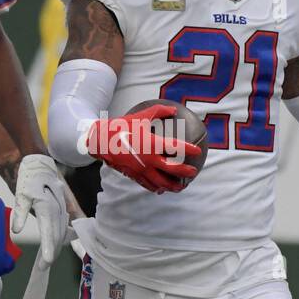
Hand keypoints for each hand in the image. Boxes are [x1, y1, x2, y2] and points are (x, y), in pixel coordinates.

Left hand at [11, 153, 69, 265]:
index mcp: (47, 207)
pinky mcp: (64, 204)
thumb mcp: (20, 194)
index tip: (45, 263)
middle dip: (51, 252)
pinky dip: (64, 234)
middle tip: (43, 267)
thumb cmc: (27, 177)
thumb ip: (19, 213)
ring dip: (57, 245)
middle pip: (57, 235)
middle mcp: (58, 208)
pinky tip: (63, 241)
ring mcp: (63, 206)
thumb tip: (16, 231)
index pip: (49, 233)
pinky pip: (66, 222)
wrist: (38, 160)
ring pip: (62, 230)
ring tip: (49, 258)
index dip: (47, 249)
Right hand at [85, 103, 200, 193]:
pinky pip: (149, 185)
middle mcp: (149, 159)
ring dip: (173, 186)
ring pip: (162, 182)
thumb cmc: (122, 127)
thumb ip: (158, 111)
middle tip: (193, 172)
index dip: (189, 150)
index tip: (197, 150)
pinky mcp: (134, 175)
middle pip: (173, 169)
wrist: (101, 141)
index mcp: (152, 144)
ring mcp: (142, 169)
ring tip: (181, 186)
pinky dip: (157, 188)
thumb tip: (173, 110)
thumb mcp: (141, 116)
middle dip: (185, 172)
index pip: (175, 148)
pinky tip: (162, 189)